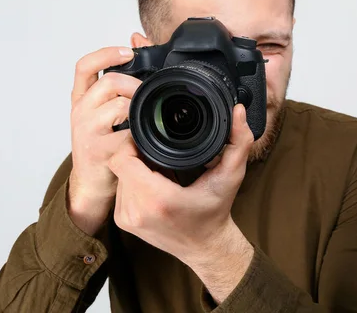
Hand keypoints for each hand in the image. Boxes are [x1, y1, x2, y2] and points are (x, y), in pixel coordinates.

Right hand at [68, 46, 141, 235]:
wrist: (91, 182)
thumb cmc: (102, 143)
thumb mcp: (104, 110)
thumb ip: (119, 80)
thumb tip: (137, 40)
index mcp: (81, 98)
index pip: (85, 66)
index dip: (106, 54)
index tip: (127, 52)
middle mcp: (80, 111)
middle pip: (109, 83)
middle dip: (135, 85)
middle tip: (147, 96)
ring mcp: (87, 131)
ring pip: (120, 106)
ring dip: (140, 109)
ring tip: (145, 118)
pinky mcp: (100, 151)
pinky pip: (128, 135)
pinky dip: (141, 135)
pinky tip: (143, 139)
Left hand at [108, 104, 254, 300]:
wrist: (205, 247)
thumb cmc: (216, 211)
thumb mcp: (231, 176)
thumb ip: (238, 142)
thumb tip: (237, 111)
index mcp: (158, 199)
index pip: (122, 158)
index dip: (132, 143)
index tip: (149, 138)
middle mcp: (137, 211)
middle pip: (119, 164)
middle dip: (135, 153)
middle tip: (157, 151)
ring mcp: (127, 218)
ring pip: (118, 176)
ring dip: (133, 168)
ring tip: (157, 168)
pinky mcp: (123, 221)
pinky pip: (120, 189)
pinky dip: (132, 181)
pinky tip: (152, 183)